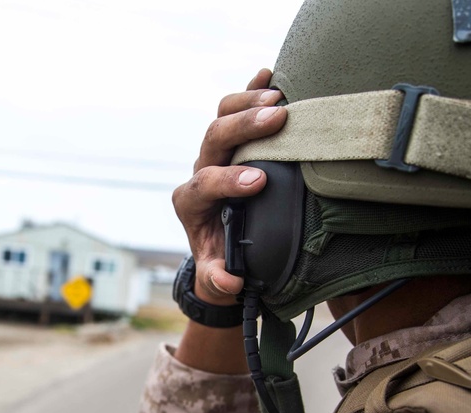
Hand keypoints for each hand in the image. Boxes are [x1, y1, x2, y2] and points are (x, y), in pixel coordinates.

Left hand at [172, 68, 286, 305]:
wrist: (217, 245)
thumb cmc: (218, 260)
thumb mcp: (215, 275)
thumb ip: (217, 280)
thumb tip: (229, 282)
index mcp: (190, 202)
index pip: (204, 183)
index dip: (228, 180)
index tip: (258, 181)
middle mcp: (200, 170)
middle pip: (214, 139)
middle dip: (244, 128)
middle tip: (278, 118)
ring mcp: (215, 152)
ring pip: (222, 116)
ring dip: (249, 103)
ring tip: (279, 97)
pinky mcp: (231, 141)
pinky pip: (236, 108)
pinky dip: (251, 88)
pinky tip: (269, 71)